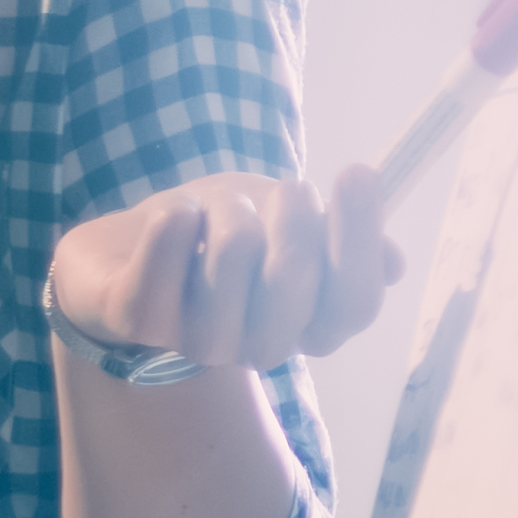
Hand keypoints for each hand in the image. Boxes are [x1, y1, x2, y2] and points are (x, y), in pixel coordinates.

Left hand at [48, 161, 409, 386]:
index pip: (353, 303)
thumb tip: (392, 262)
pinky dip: (173, 225)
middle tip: (286, 188)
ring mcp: (188, 339)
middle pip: (295, 282)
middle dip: (294, 218)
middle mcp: (250, 345)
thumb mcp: (289, 223)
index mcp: (303, 326)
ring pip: (234, 258)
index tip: (357, 173)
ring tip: (214, 208)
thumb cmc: (221, 232)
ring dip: (230, 213)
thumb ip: (340, 241)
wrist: (126, 246)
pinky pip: (161, 268)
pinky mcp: (132, 320)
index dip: (360, 240)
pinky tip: (173, 214)